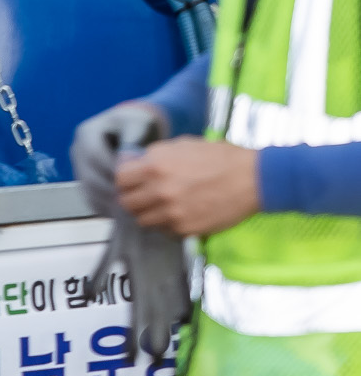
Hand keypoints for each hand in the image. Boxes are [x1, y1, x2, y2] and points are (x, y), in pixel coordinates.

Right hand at [71, 100, 166, 214]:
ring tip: (132, 209)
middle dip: (111, 190)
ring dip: (108, 202)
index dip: (111, 169)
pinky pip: (91, 199)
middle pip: (89, 176)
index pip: (94, 155)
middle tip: (134, 200)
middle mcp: (77, 151)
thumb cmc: (139, 124)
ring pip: (88, 191)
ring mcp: (79, 168)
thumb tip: (128, 159)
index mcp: (86, 133)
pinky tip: (125, 213)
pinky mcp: (84, 182)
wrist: (133, 130)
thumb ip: (134, 138)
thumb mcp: (138, 123)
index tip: (133, 180)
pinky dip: (107, 208)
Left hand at [116, 137, 261, 236]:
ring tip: (162, 206)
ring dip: (148, 213)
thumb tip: (136, 162)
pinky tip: (178, 214)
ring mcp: (171, 213)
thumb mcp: (184, 145)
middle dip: (134, 198)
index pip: (120, 179)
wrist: (255, 179)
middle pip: (126, 202)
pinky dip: (166, 224)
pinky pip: (163, 230)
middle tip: (145, 195)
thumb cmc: (222, 158)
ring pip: (142, 220)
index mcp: (155, 166)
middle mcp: (159, 191)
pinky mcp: (185, 229)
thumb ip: (156, 154)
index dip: (126, 180)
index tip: (132, 181)